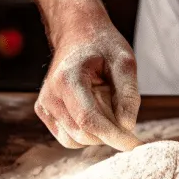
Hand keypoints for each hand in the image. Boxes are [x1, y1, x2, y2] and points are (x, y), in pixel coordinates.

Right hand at [35, 19, 141, 151]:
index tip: (135, 145)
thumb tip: (127, 126)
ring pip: (75, 140)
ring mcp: (44, 105)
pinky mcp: (44, 111)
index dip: (113, 136)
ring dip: (97, 131)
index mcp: (68, 79)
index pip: (89, 121)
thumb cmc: (102, 45)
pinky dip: (86, 131)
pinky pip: (69, 137)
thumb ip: (129, 94)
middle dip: (108, 132)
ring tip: (104, 102)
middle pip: (84, 134)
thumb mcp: (125, 61)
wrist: (77, 33)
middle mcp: (50, 95)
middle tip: (121, 108)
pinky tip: (93, 108)